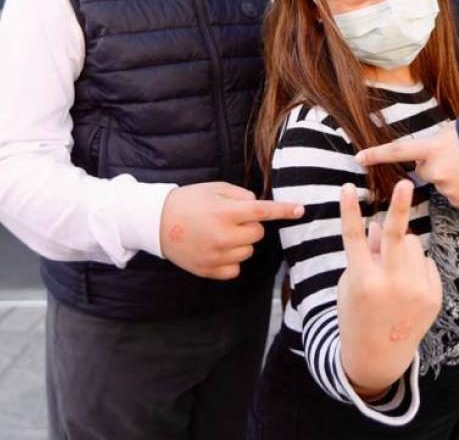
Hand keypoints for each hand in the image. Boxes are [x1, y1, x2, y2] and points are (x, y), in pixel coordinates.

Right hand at [159, 182, 302, 279]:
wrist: (157, 223)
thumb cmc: (189, 201)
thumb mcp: (215, 189)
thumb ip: (241, 195)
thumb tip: (259, 206)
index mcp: (225, 212)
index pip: (262, 212)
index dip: (284, 210)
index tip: (301, 210)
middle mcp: (223, 235)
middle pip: (258, 234)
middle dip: (250, 226)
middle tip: (230, 220)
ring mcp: (216, 255)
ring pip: (248, 252)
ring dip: (240, 243)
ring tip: (218, 234)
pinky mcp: (210, 270)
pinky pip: (236, 268)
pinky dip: (231, 260)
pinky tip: (216, 249)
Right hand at [337, 180, 442, 396]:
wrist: (379, 354)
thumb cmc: (357, 312)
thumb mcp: (351, 283)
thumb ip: (366, 253)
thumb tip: (381, 224)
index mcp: (363, 281)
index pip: (354, 237)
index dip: (349, 210)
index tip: (346, 187)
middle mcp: (391, 285)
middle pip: (397, 236)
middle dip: (401, 207)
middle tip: (406, 183)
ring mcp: (416, 291)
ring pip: (413, 244)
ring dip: (402, 245)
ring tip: (392, 269)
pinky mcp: (433, 296)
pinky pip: (425, 262)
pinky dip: (415, 265)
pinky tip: (406, 286)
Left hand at [356, 124, 458, 208]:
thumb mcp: (453, 131)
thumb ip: (433, 144)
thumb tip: (422, 156)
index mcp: (433, 147)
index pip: (398, 151)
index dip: (377, 154)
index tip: (357, 158)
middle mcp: (437, 171)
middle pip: (422, 171)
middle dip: (433, 165)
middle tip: (457, 157)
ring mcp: (450, 189)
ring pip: (440, 184)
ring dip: (450, 178)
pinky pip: (454, 196)